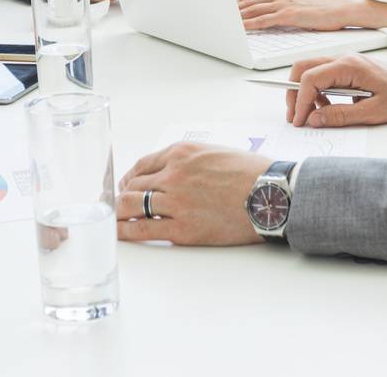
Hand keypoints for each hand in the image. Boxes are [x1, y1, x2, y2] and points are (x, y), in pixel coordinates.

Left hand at [114, 143, 270, 245]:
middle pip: (133, 185)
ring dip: (119, 213)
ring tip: (114, 219)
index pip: (142, 165)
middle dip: (121, 196)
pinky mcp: (182, 228)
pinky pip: (143, 230)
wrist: (271, 195)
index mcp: (181, 152)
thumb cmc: (251, 174)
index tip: (125, 186)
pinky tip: (119, 233)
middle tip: (115, 205)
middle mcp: (174, 173)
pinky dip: (125, 231)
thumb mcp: (213, 152)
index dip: (129, 178)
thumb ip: (187, 160)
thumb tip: (168, 173)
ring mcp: (176, 201)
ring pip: (131, 205)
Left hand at [236, 0, 360, 30]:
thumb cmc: (331, 2)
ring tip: (225, 19)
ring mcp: (285, 3)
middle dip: (235, 4)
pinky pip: (264, 20)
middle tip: (220, 8)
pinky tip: (241, 28)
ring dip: (238, 15)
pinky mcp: (289, 15)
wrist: (345, 7)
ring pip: (255, 8)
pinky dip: (250, 24)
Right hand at [286, 53, 386, 127]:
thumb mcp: (372, 113)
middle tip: (295, 115)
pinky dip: (316, 90)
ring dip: (304, 91)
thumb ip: (340, 116)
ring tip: (312, 114)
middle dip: (294, 92)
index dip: (299, 100)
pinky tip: (326, 106)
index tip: (298, 120)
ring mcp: (345, 61)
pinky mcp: (347, 68)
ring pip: (311, 70)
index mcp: (349, 66)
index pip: (310, 78)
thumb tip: (314, 119)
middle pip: (303, 68)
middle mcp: (344, 58)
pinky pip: (323, 75)